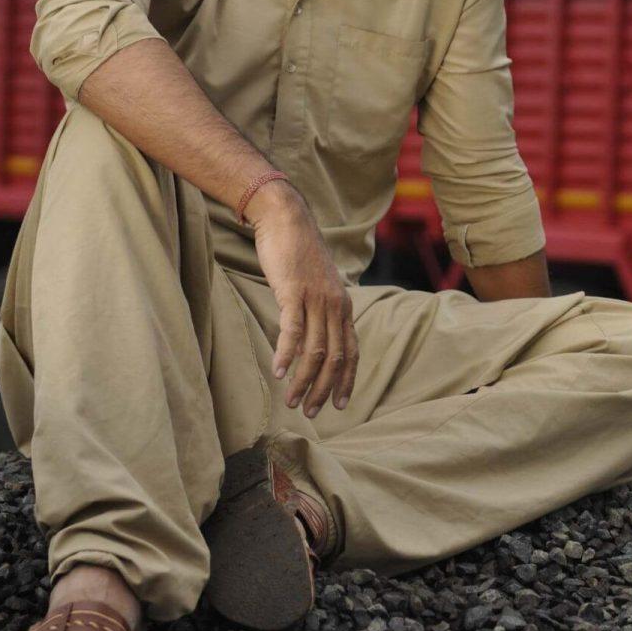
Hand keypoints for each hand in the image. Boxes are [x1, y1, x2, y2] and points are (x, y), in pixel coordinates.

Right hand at [249, 183, 358, 417]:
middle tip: (312, 411)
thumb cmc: (297, 253)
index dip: (347, 380)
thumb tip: (310, 337)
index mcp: (343, 306)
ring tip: (292, 401)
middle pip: (335, 357)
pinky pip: (293, 331)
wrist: (286, 219)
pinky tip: (279, 372)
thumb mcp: (316, 285)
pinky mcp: (293, 292)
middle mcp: (335, 305)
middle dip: (324, 389)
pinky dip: (287, 355)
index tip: (340, 404)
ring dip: (304, 380)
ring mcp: (316, 299)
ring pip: (315, 350)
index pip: (352, 352)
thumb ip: (319, 310)